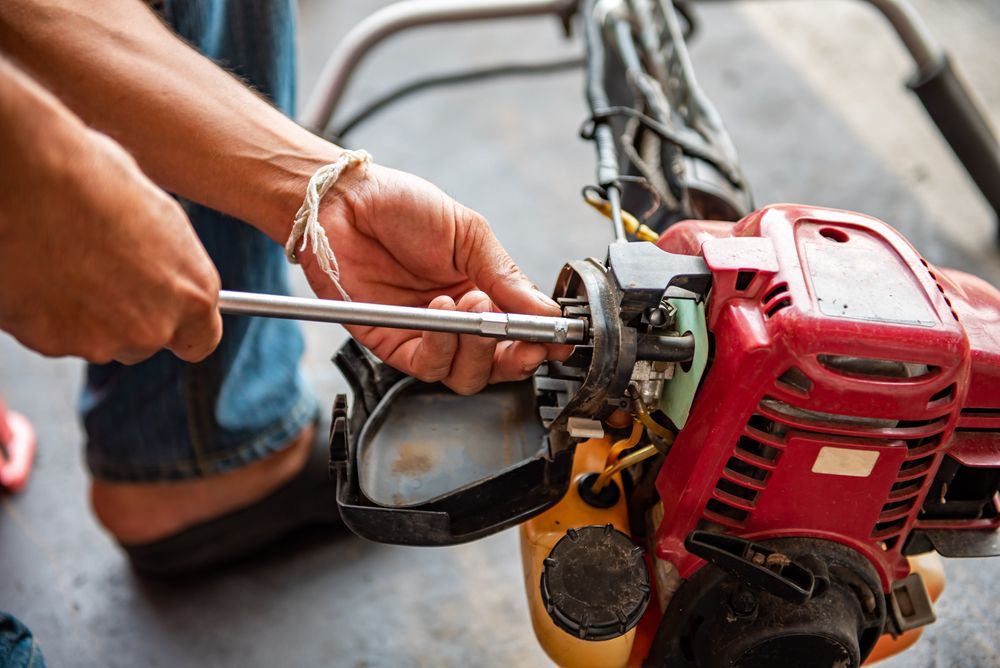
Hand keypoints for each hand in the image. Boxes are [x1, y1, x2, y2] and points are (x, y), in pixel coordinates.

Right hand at [0, 63, 221, 363]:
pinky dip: (46, 314)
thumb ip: (170, 261)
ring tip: (64, 263)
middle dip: (126, 316)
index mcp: (194, 294)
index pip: (201, 340)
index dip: (180, 329)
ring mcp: (103, 341)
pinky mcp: (53, 344)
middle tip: (100, 274)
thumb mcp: (158, 216)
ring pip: (98, 340)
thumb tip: (163, 266)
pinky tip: (39, 272)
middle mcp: (155, 327)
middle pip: (145, 340)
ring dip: (86, 314)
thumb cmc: (95, 179)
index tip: (165, 316)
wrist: (33, 177)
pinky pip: (54, 335)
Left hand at [300, 164, 561, 394]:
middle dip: (516, 357)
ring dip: (479, 349)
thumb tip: (546, 310)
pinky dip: (442, 346)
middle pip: (497, 365)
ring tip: (474, 305)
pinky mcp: (393, 344)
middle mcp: (457, 321)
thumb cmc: (400, 207)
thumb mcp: (469, 233)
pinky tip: (443, 314)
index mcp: (482, 292)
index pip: (518, 332)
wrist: (343, 201)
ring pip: (466, 375)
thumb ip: (506, 276)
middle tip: (524, 339)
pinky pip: (427, 365)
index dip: (540, 342)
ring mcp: (426, 336)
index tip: (557, 340)